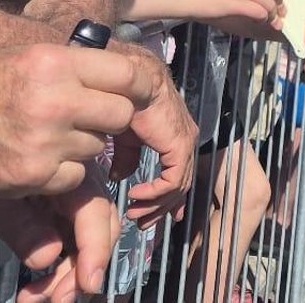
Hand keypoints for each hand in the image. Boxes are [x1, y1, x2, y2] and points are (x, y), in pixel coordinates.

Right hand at [0, 44, 150, 197]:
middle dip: (109, 118)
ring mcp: (46, 140)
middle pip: (121, 114)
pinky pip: (75, 177)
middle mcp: (55, 99)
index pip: (125, 73)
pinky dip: (61, 173)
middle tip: (85, 118)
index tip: (134, 93)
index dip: (135, 87)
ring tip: (46, 136)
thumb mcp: (22, 57)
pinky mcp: (35, 175)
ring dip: (81, 146)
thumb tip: (116, 73)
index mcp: (54, 62)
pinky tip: (33, 158)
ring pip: (97, 147)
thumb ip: (69, 65)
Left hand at [14, 173, 120, 302]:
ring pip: (86, 243)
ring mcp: (72, 202)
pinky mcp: (62, 217)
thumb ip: (22, 229)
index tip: (87, 281)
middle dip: (81, 269)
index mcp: (67, 169)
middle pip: (100, 229)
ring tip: (34, 298)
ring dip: (67, 276)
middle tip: (58, 298)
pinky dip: (57, 272)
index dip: (96, 248)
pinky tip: (34, 291)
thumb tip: (50, 256)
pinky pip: (71, 246)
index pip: (95, 209)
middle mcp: (78, 182)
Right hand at [110, 45, 195, 226]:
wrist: (126, 80)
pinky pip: (171, 182)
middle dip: (160, 208)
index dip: (168, 198)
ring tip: (134, 213)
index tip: (156, 215)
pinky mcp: (179, 146)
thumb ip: (126, 157)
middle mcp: (185, 140)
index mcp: (175, 135)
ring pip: (177, 187)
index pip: (178, 174)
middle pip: (179, 186)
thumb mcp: (124, 134)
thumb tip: (119, 177)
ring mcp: (185, 143)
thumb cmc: (123, 99)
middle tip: (142, 223)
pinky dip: (153, 193)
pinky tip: (134, 195)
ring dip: (154, 205)